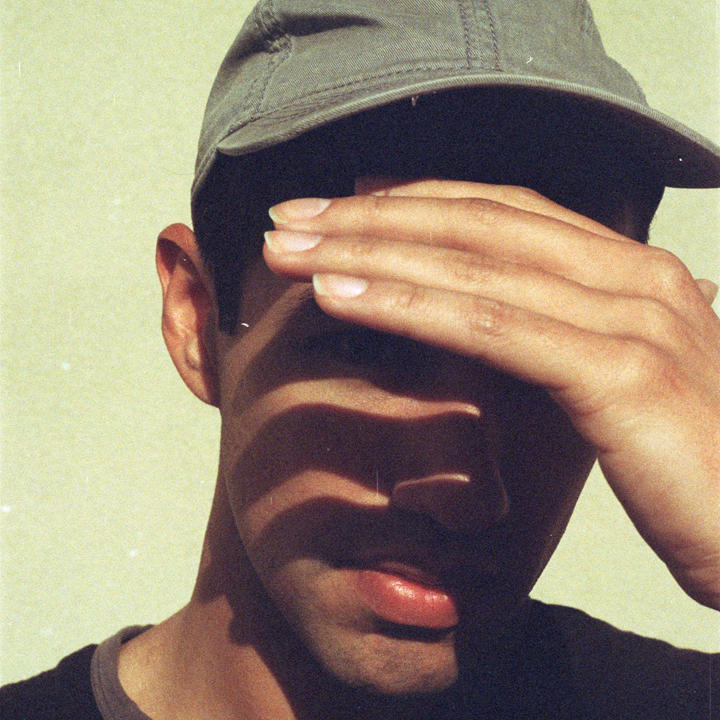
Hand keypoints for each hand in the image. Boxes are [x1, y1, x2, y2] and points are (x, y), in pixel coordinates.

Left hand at [263, 179, 719, 608]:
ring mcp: (634, 318)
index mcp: (630, 273)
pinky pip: (493, 330)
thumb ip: (558, 341)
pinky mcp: (623, 374)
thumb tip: (487, 323)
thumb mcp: (614, 385)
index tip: (337, 210)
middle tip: (289, 219)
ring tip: (291, 250)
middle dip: (370, 216)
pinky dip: (408, 308)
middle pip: (475, 223)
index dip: (410, 203)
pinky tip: (339, 295)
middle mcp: (634, 276)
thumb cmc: (690, 469)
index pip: (499, 214)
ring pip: (473, 267)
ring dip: (369, 252)